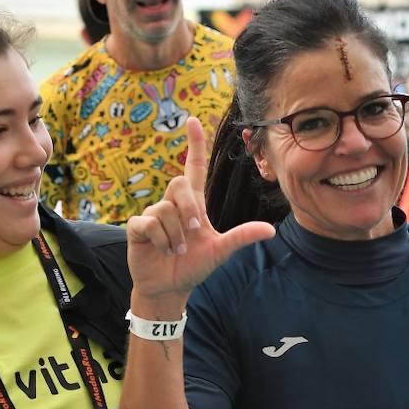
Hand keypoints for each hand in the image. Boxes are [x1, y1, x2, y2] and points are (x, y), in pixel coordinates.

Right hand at [126, 117, 274, 299]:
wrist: (170, 288)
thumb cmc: (194, 267)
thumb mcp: (221, 250)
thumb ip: (242, 237)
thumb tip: (270, 230)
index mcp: (193, 204)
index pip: (192, 167)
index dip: (193, 145)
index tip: (192, 120)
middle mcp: (172, 204)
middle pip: (179, 183)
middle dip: (190, 209)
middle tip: (196, 232)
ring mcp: (153, 214)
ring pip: (164, 208)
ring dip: (177, 235)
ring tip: (178, 250)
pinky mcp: (137, 228)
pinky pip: (149, 223)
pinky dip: (162, 241)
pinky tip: (164, 251)